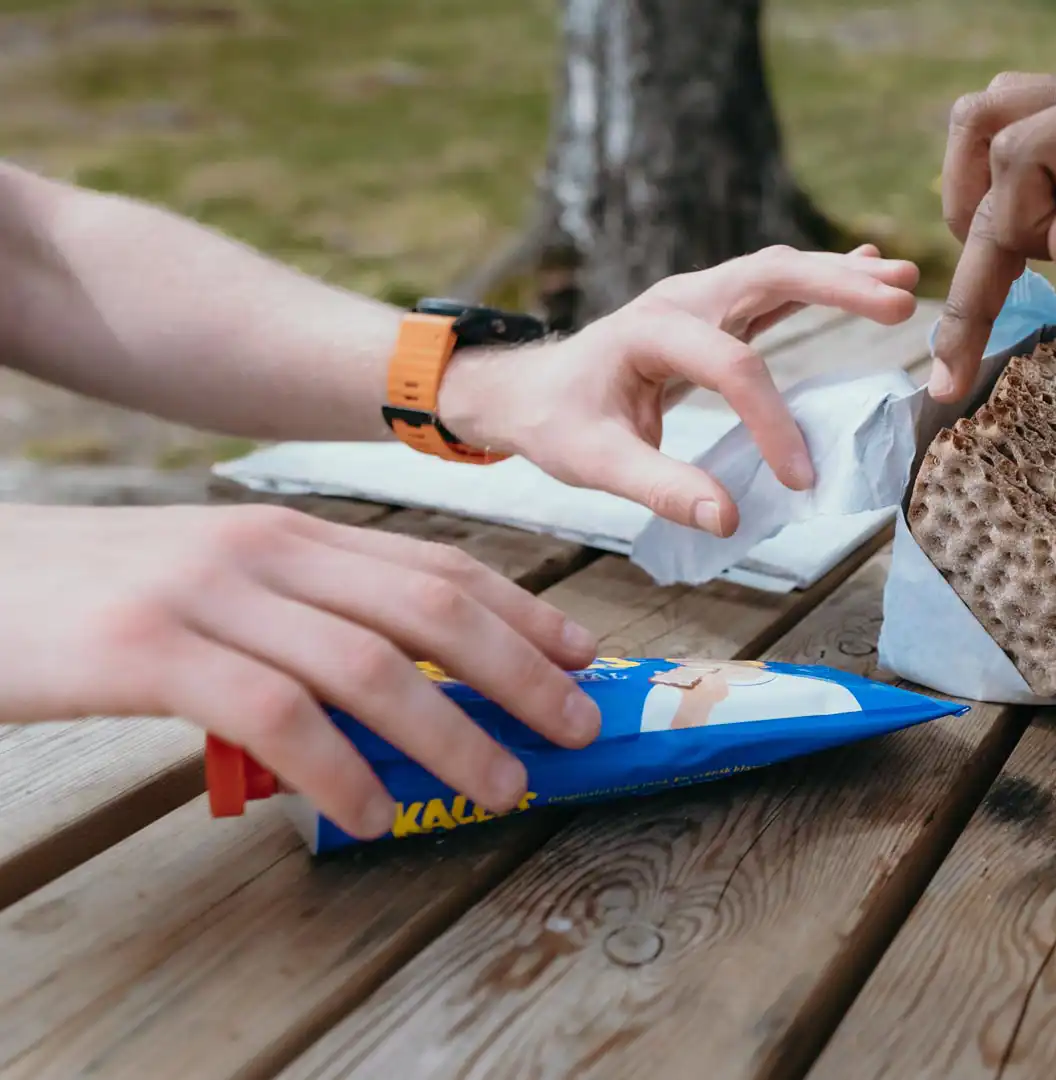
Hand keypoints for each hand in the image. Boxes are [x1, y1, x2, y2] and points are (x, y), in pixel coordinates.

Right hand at [0, 503, 602, 839]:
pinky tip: (373, 810)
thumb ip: (298, 616)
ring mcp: (207, 595)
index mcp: (287, 534)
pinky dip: (338, 769)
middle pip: (430, 607)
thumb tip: (398, 682)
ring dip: (453, 733)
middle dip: (521, 670)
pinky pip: (275, 714)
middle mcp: (262, 551)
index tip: (582, 655)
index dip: (522, 611)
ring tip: (503, 787)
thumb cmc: (87, 595)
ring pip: (371, 663)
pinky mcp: (147, 650)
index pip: (435, 564)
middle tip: (578, 727)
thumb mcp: (208, 584)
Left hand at [438, 244, 919, 536]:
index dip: (772, 421)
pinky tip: (869, 268)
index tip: (799, 479)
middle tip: (900, 300)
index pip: (732, 366)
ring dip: (841, 275)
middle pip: (769, 276)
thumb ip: (660, 487)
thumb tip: (729, 519)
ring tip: (902, 280)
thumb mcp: (593, 463)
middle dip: (838, 286)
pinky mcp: (714, 311)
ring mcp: (700, 298)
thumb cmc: (558, 423)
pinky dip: (823, 280)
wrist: (528, 388)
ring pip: (779, 272)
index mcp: (649, 331)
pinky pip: (776, 287)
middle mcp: (681, 299)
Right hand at [931, 54, 1055, 401]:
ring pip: (977, 129)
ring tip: (990, 281)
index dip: (1018, 229)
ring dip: (969, 204)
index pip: (1023, 159)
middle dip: (969, 272)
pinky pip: (998, 128)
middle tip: (950, 370)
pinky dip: (986, 182)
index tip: (1045, 278)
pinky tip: (1010, 234)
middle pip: (988, 161)